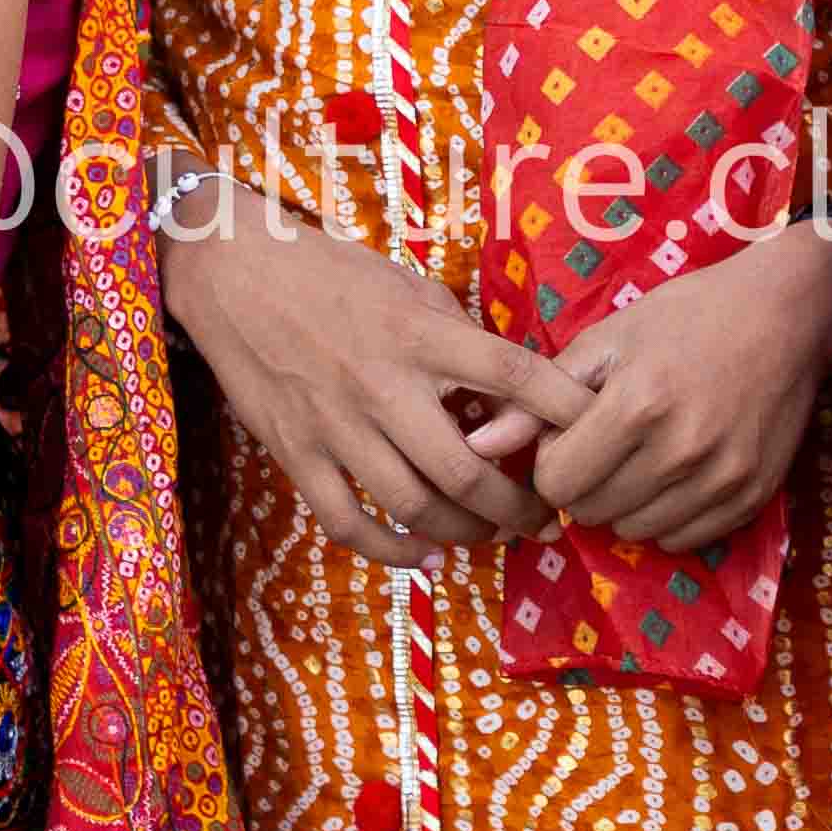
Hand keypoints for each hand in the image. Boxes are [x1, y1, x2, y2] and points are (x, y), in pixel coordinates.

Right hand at [165, 180, 588, 570]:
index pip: (511, 372)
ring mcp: (336, 425)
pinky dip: (392, 551)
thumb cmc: (332, 275)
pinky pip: (350, 523)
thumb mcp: (408, 286)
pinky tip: (423, 555)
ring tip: (488, 534)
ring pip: (414, 506)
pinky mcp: (297, 454)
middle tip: (541, 519)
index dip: (563, 407)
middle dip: (516, 507)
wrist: (234, 276)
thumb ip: (459, 337)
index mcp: (419, 334)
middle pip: (466, 470)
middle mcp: (382, 384)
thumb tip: (512, 390)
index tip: (596, 433)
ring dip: (464, 533)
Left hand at [490, 227, 831, 555]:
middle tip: (604, 443)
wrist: (787, 312)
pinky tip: (675, 473)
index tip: (569, 435)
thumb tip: (478, 445)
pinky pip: (683, 539)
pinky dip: (666, 516)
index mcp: (637, 405)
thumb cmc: (688, 315)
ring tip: (641, 455)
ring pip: (635, 531)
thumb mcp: (608, 338)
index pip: (557, 482)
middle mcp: (681, 451)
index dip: (551, 460)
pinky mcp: (753, 496)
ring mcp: (722, 479)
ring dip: (623, 502)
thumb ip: (538, 398)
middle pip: (592, 512)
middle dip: (583, 483)